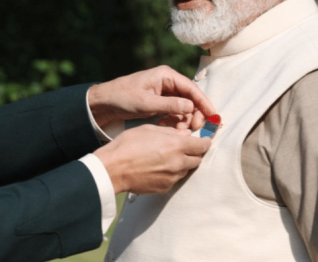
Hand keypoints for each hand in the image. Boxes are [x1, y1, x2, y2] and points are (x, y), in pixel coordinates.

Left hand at [87, 65, 214, 130]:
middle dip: (194, 114)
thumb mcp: (146, 103)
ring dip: (185, 120)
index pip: (192, 88)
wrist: (104, 103)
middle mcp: (168, 82)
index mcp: (166, 76)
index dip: (204, 103)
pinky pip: (175, 112)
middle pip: (191, 98)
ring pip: (184, 107)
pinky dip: (175, 121)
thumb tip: (191, 107)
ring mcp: (164, 92)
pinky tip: (168, 128)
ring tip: (179, 132)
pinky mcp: (160, 102)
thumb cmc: (122, 98)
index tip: (213, 117)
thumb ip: (169, 105)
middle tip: (194, 130)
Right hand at [94, 124, 210, 193]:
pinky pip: (174, 179)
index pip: (203, 146)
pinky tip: (157, 168)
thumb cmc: (127, 145)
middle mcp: (178, 163)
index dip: (205, 142)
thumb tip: (186, 134)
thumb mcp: (149, 130)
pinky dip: (171, 173)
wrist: (112, 169)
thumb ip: (171, 132)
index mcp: (176, 146)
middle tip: (183, 148)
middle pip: (197, 160)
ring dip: (182, 164)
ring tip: (165, 158)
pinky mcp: (164, 188)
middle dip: (194, 153)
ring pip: (186, 170)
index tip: (203, 141)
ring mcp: (172, 178)